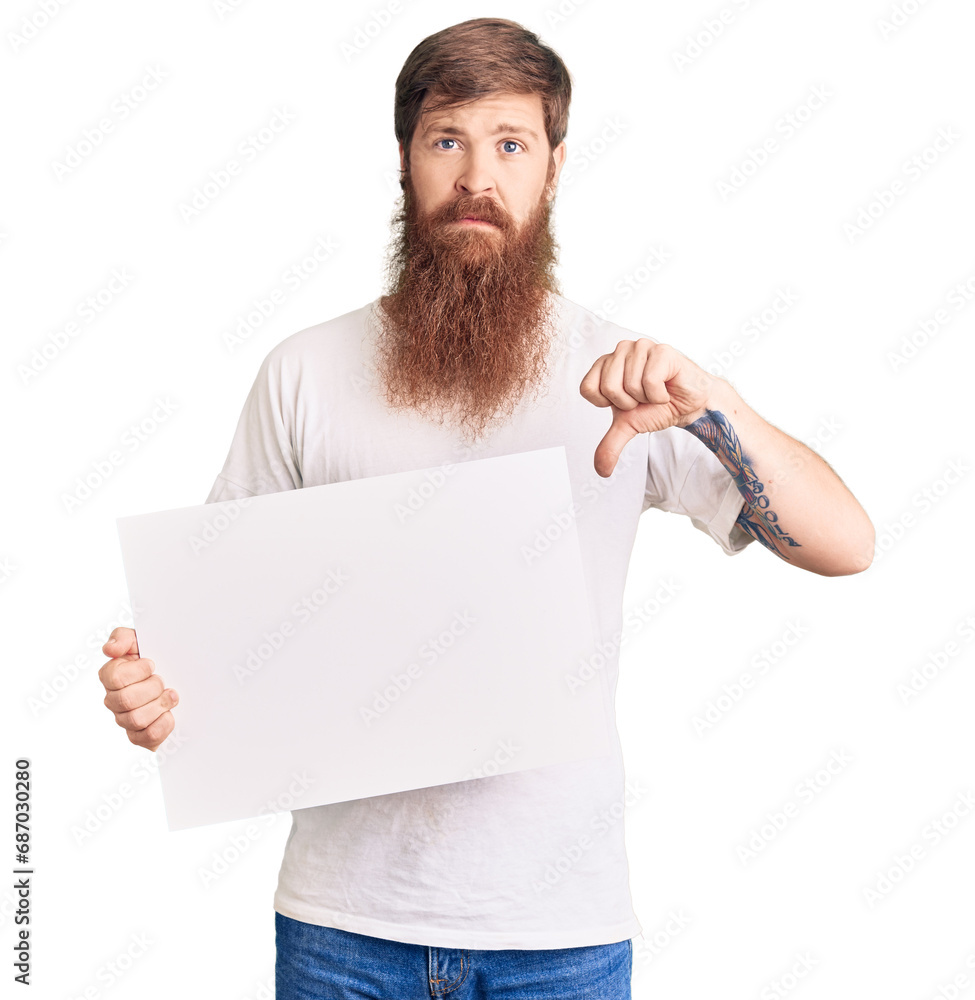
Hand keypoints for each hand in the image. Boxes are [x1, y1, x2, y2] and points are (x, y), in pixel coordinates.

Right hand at [99, 628, 178, 751]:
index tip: (152, 665)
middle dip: (152, 688)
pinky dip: (164, 724)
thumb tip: (110, 649)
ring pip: (137, 719)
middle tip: (163, 681)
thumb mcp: (141, 640)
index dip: (138, 671)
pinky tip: (169, 713)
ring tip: (170, 696)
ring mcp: (125, 720)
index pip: (115, 678)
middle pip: (126, 700)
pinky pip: (148, 737)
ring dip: (160, 705)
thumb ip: (123, 637)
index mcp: (111, 676)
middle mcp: (114, 699)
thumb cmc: (157, 658)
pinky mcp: (140, 737)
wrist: (180, 676)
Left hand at [579, 339, 714, 476]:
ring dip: (647, 398)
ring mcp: (641, 347)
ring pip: (630, 384)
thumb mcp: (629, 426)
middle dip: (630, 402)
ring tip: (656, 392)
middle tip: (644, 398)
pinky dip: (660, 394)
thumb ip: (610, 444)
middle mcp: (621, 350)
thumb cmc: (658, 407)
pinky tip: (667, 388)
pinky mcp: (662, 350)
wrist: (690, 406)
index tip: (627, 401)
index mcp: (606, 364)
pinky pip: (649, 380)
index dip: (608, 404)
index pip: (588, 389)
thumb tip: (601, 471)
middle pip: (608, 388)